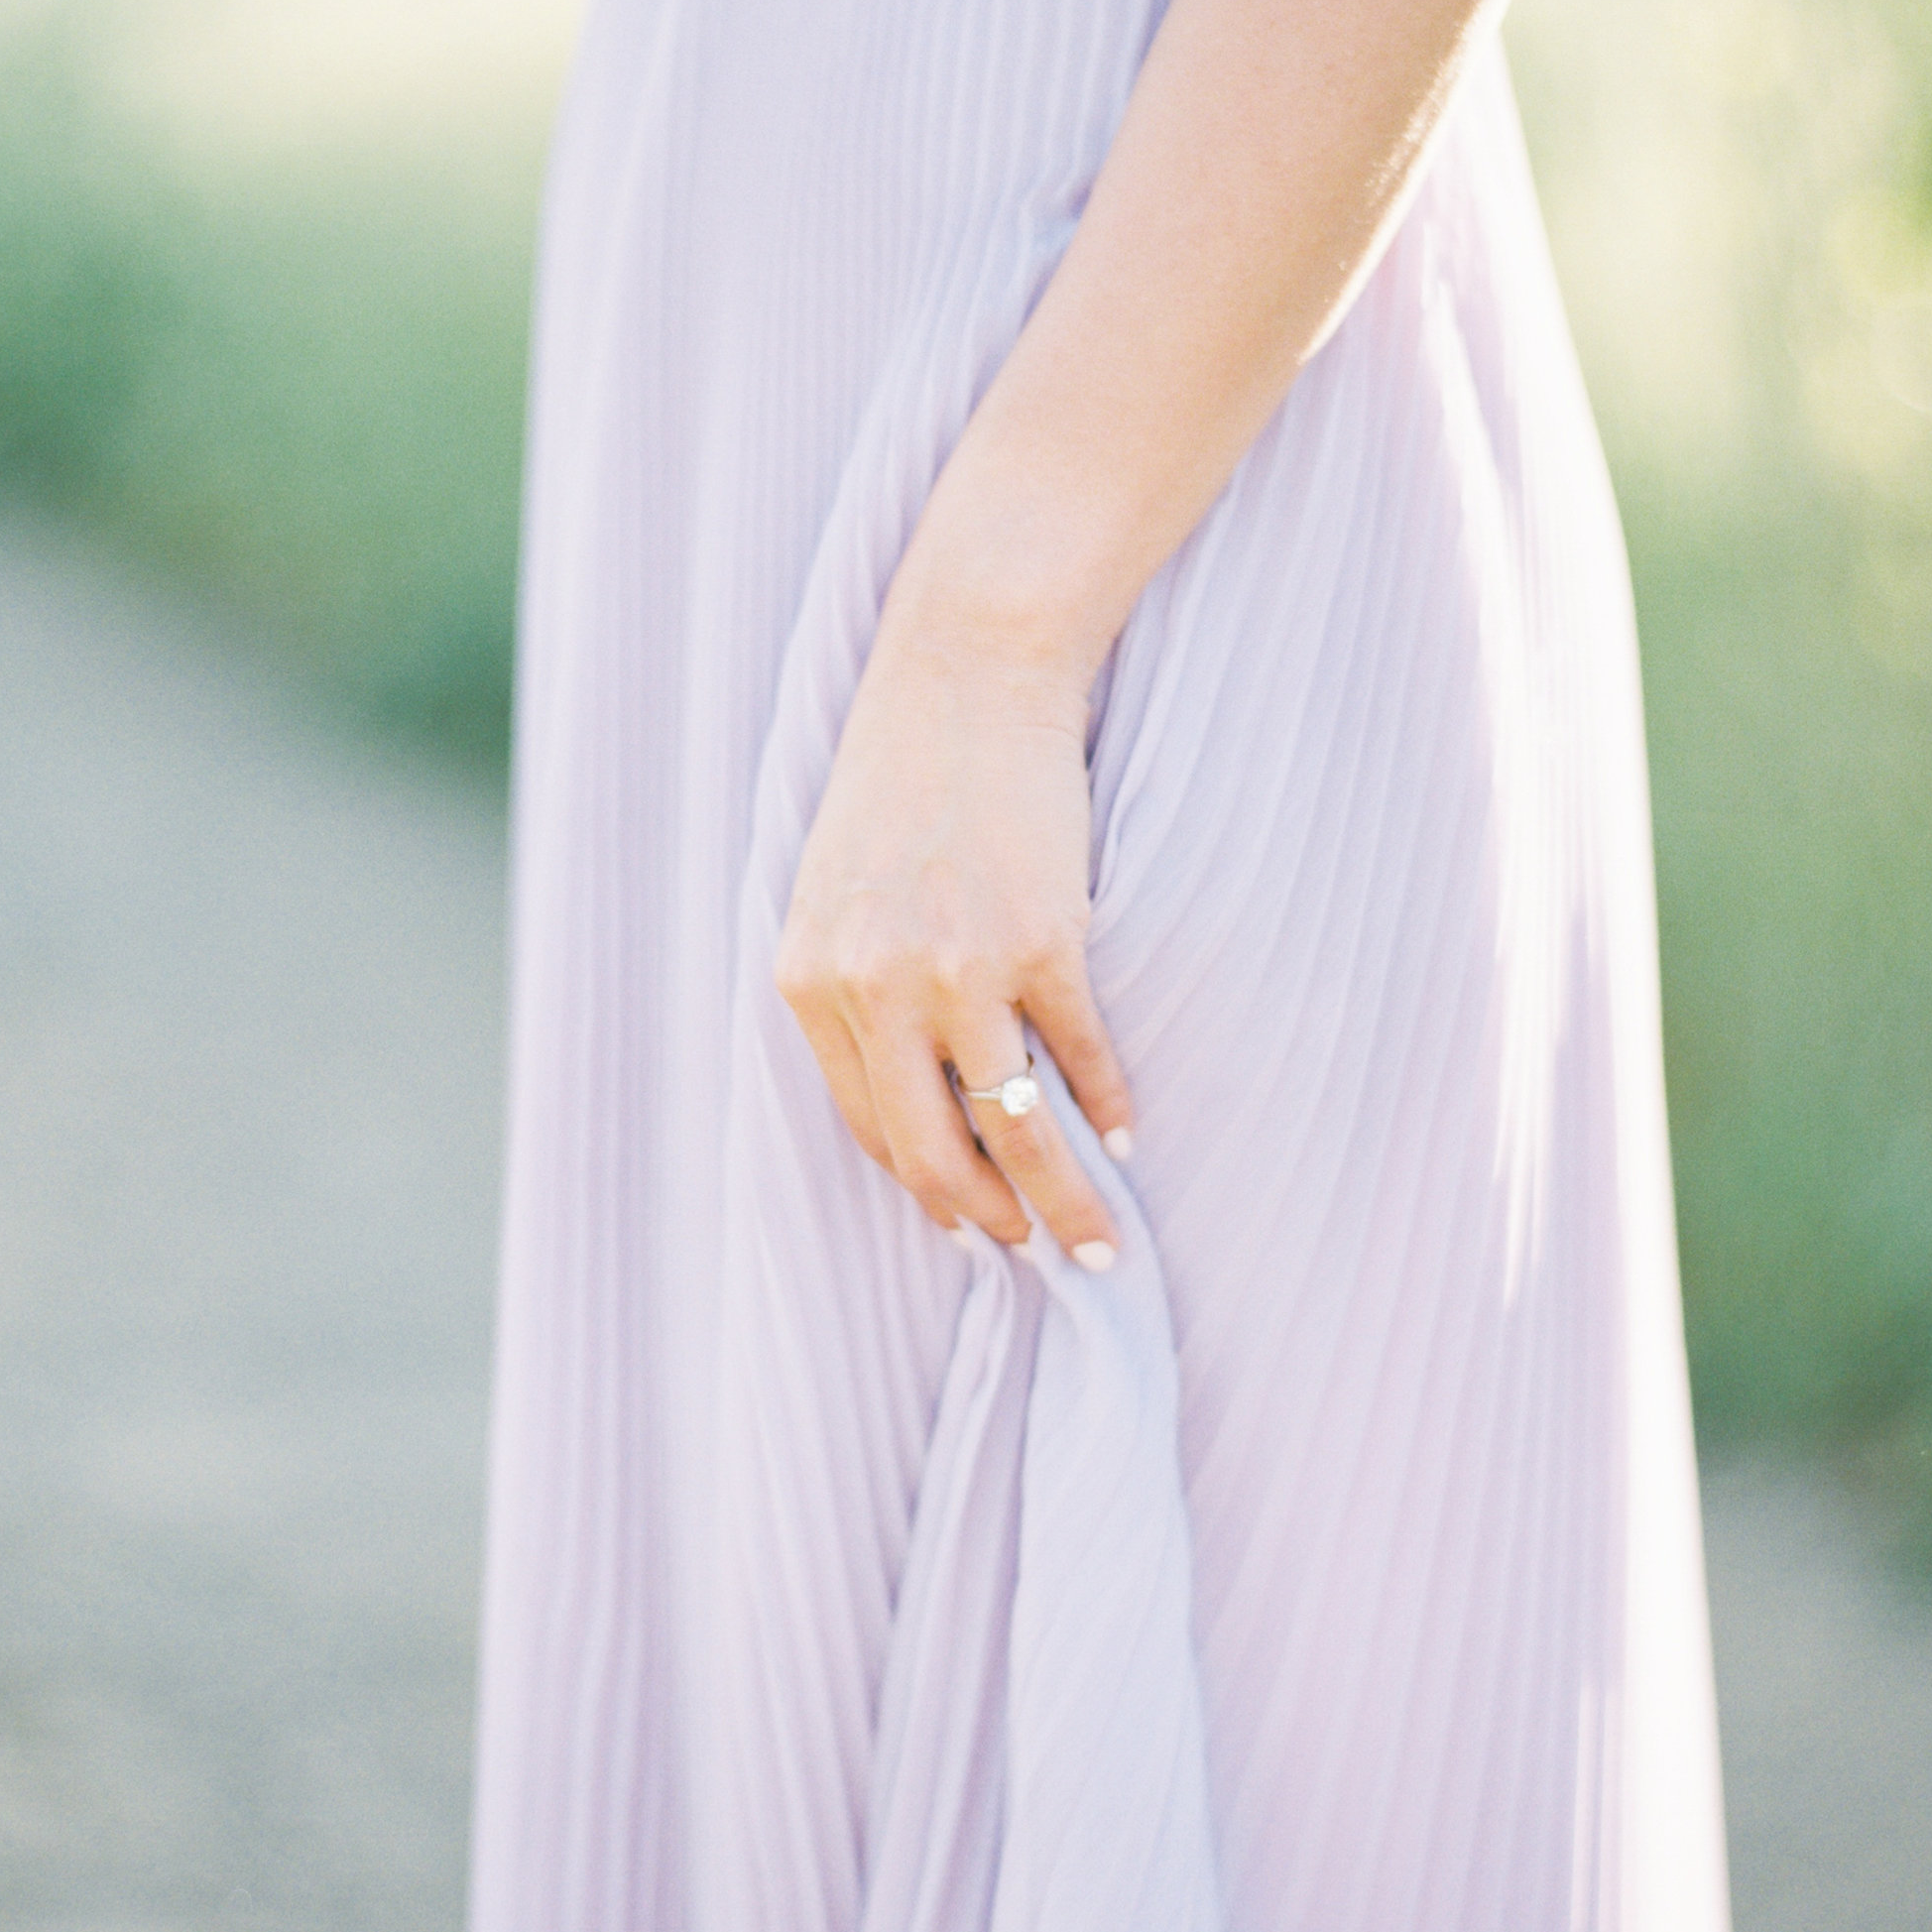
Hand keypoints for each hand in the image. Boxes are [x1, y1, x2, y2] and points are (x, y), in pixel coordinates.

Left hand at [774, 619, 1134, 1264]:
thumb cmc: (901, 781)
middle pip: (934, 1153)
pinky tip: (1122, 1133)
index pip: (868, 1127)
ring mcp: (959, 969)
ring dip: (1060, 1199)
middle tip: (1035, 1255)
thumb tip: (916, 1097)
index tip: (964, 1223)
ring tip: (1096, 1238)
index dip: (925, 1187)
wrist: (965, 676)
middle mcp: (873, 988)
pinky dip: (1106, 1106)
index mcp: (809, 981)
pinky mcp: (1041, 942)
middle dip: (991, 1221)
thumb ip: (853, 989)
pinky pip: (1080, 1057)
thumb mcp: (835, 893)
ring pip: (1014, 1128)